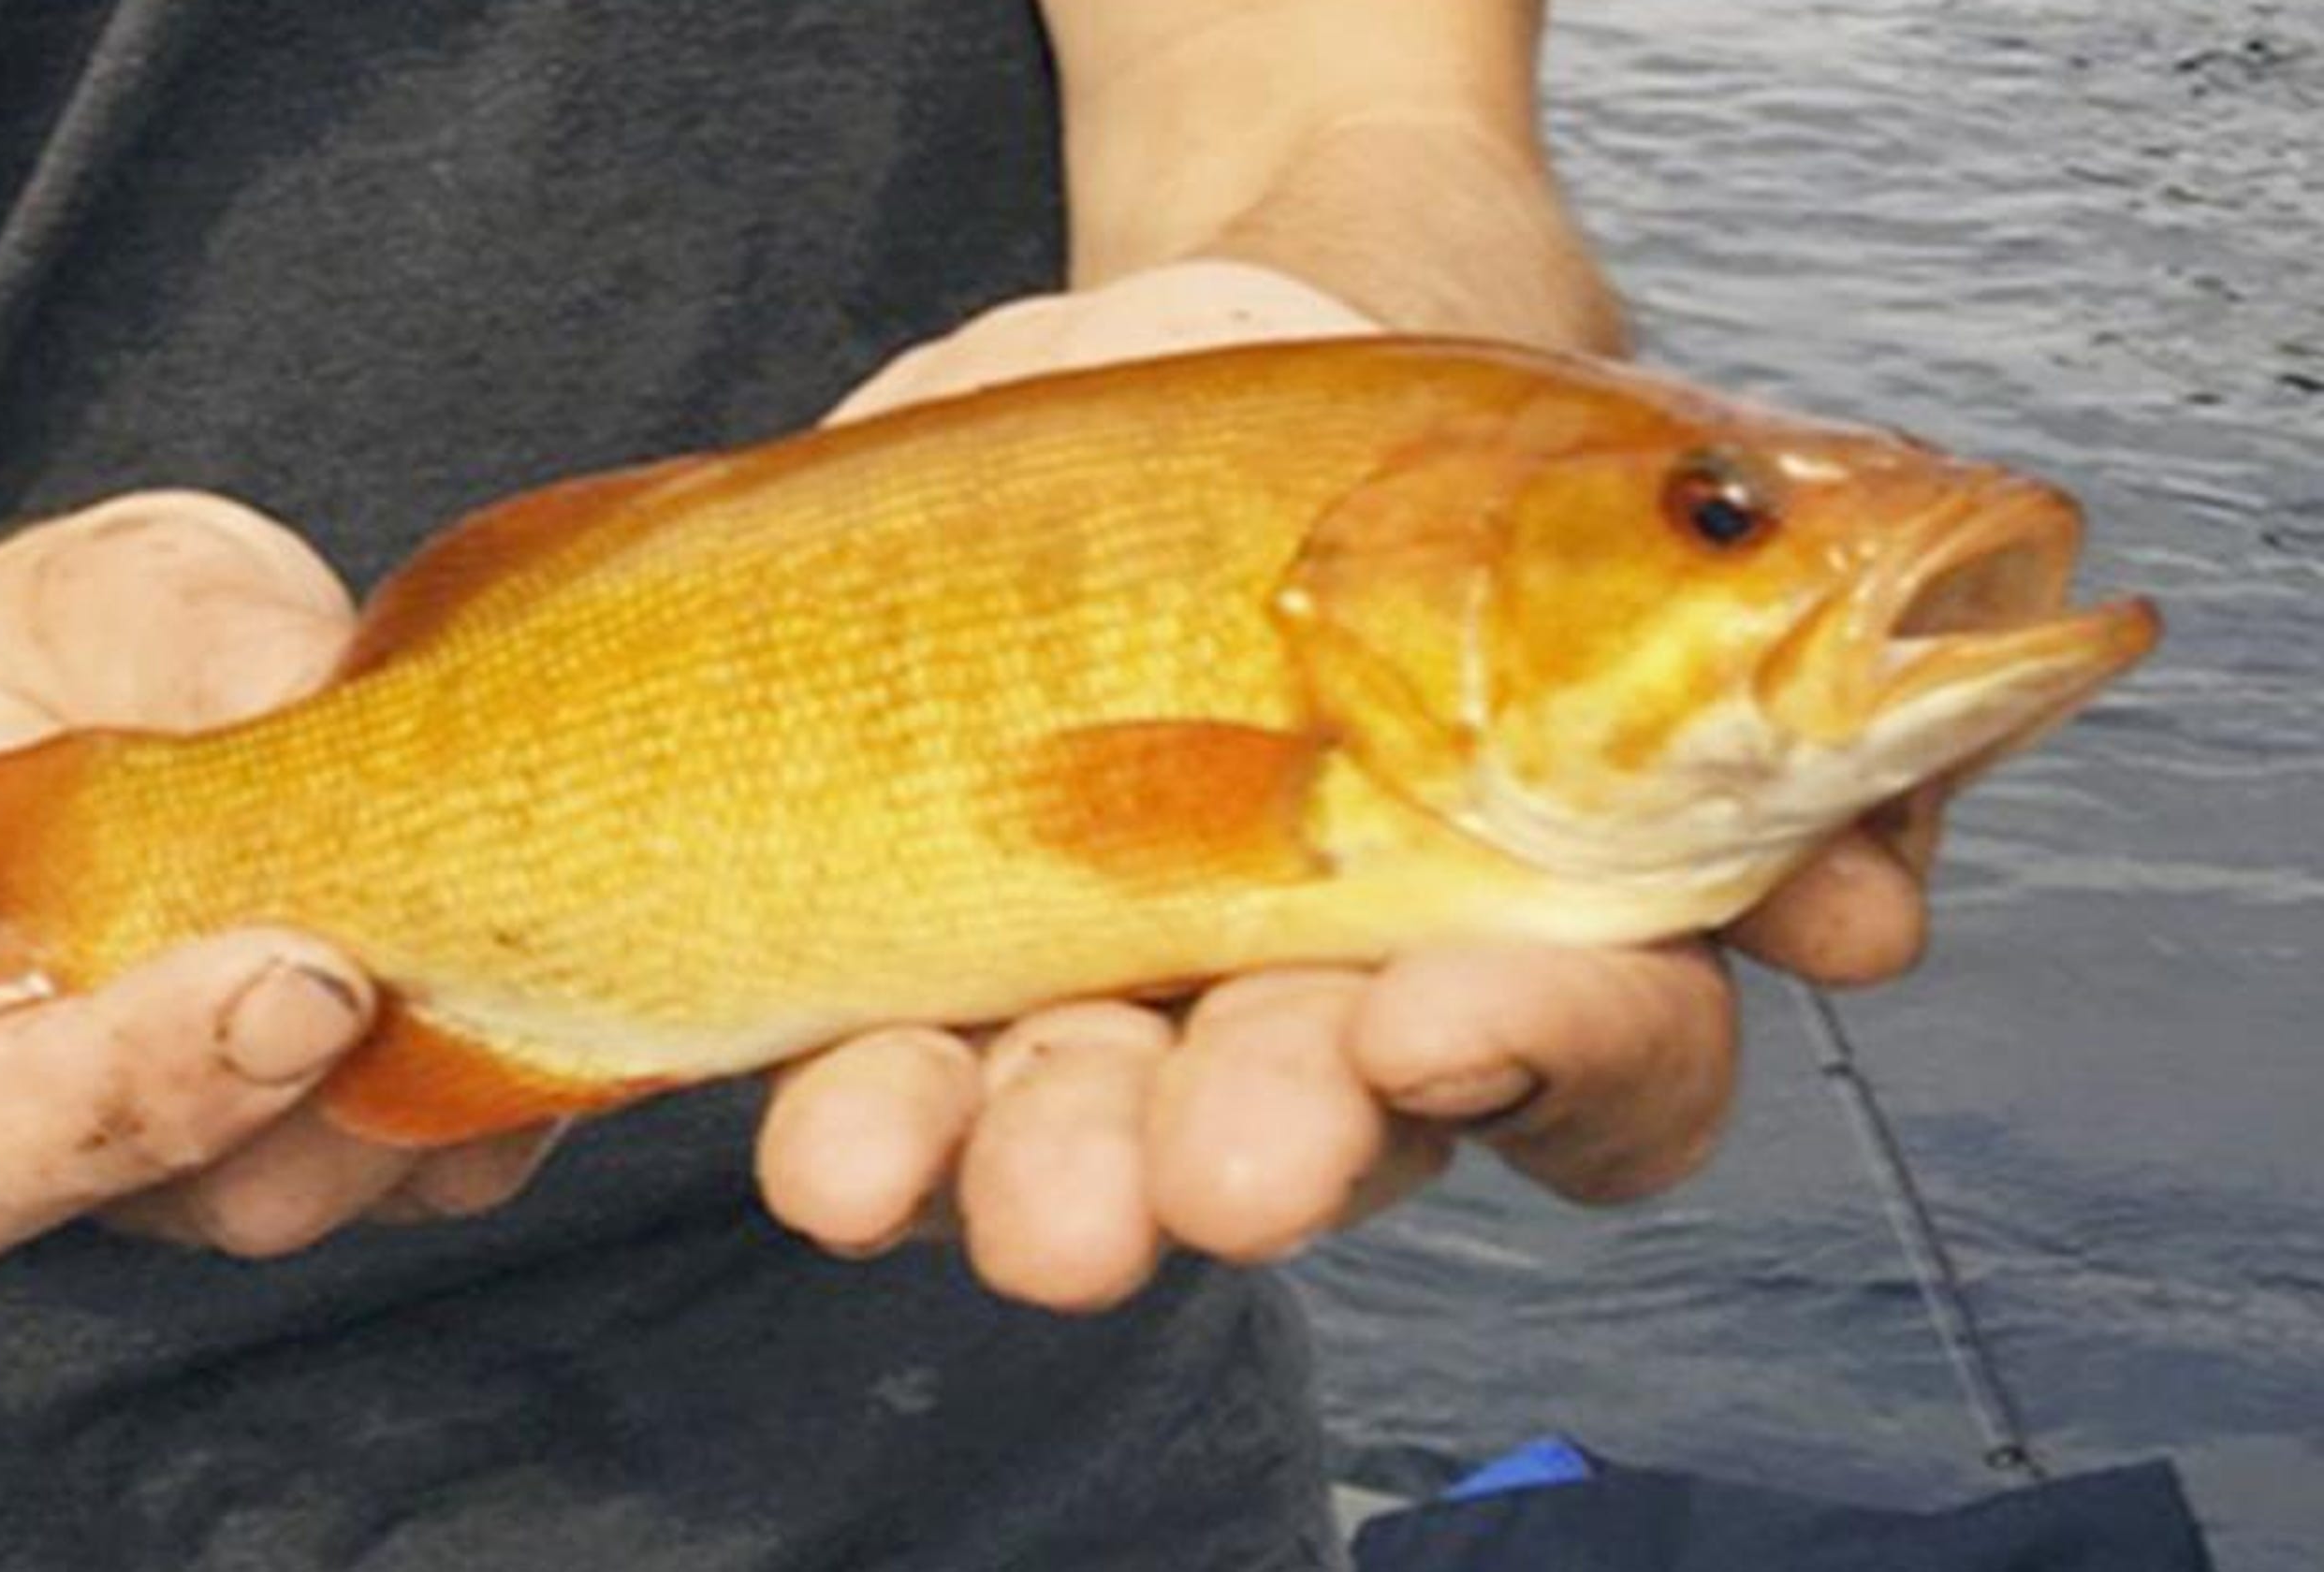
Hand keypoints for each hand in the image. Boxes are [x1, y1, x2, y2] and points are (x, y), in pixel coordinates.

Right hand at [0, 491, 554, 1265]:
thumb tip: (321, 684)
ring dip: (443, 1073)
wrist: (136, 694)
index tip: (285, 979)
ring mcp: (245, 1156)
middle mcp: (85, 1142)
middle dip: (328, 1094)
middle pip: (215, 1193)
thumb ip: (186, 645)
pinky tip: (563, 947)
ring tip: (496, 912)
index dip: (134, 1086)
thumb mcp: (100, 600)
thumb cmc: (75, 661)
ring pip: (363, 1186)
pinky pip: (467, 1158)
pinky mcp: (384, 1140)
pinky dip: (526, 1065)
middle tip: (396, 960)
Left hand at [761, 256, 1932, 1310]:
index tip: (1456, 1009)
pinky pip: (887, 1092)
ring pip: (1095, 1151)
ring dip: (1061, 1186)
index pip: (1594, 1074)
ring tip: (1038, 1195)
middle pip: (1321, 1140)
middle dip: (1269, 1153)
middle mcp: (1317, 1015)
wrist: (1214, 340)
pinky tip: (840, 1158)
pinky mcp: (922, 964)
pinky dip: (867, 1136)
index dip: (1552, 1067)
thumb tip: (1863, 925)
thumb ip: (1748, 702)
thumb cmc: (1446, 456)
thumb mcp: (1616, 506)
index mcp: (1515, 932)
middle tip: (1236, 1161)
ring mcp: (1110, 1007)